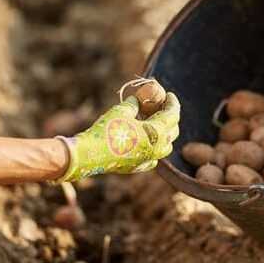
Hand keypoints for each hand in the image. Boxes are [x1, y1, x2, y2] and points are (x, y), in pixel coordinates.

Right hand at [57, 93, 179, 181]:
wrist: (90, 155)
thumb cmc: (107, 130)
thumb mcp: (122, 111)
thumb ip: (134, 104)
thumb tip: (138, 99)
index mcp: (156, 132)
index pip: (173, 114)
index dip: (172, 103)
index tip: (170, 95)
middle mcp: (157, 148)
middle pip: (173, 131)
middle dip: (171, 117)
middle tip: (162, 107)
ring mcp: (149, 159)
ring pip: (166, 146)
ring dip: (165, 133)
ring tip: (155, 123)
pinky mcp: (139, 167)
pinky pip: (154, 157)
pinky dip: (154, 148)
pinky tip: (146, 142)